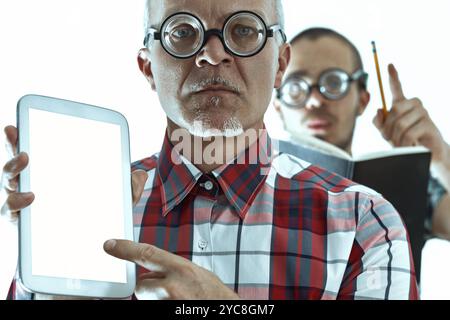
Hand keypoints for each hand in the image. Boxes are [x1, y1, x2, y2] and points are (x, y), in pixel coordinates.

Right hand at [1, 125, 147, 219]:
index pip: (31, 154)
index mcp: (51, 175)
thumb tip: (140, 173)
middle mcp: (32, 187)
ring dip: (14, 177)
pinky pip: (13, 213)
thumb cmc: (97, 218)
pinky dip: (17, 204)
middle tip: (25, 153)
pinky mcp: (24, 224)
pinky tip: (30, 198)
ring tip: (28, 176)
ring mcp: (25, 206)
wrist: (90, 251)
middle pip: (14, 168)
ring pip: (10, 188)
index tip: (14, 128)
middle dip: (14, 157)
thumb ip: (128, 188)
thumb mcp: (115, 201)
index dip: (19, 140)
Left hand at [104, 240, 239, 299]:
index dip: (126, 248)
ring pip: (145, 299)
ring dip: (155, 299)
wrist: (223, 311)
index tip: (110, 245)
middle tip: (169, 290)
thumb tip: (154, 270)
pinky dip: (158, 303)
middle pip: (141, 284)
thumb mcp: (198, 274)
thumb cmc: (215, 296)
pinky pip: (150, 305)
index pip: (147, 254)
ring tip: (177, 298)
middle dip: (149, 286)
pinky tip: (177, 302)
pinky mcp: (161, 311)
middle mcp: (170, 287)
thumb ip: (175, 269)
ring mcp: (165, 303)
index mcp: (182, 270)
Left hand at [373, 64, 447, 163]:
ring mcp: (423, 112)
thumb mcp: (387, 133)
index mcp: (403, 105)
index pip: (397, 88)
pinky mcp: (429, 124)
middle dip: (387, 128)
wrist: (427, 154)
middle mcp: (414, 104)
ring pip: (400, 124)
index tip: (389, 65)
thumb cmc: (405, 141)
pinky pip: (409, 134)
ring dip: (396, 139)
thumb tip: (379, 109)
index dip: (392, 77)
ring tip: (399, 146)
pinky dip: (404, 143)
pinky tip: (408, 147)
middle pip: (394, 111)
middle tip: (388, 140)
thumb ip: (379, 122)